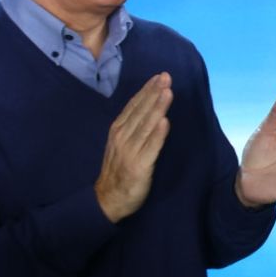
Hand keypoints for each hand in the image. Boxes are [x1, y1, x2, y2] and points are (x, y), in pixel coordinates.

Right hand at [95, 73, 172, 222]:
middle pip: (140, 111)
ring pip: (146, 125)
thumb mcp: (121, 143)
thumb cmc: (118, 169)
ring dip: (157, 108)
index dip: (147, 90)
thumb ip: (133, 127)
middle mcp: (122, 137)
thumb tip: (148, 108)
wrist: (108, 199)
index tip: (159, 77)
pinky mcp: (139, 166)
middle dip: (154, 93)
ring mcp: (130, 151)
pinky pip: (150, 148)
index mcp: (118, 130)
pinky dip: (157, 134)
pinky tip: (165, 122)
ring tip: (168, 92)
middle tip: (166, 77)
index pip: (134, 106)